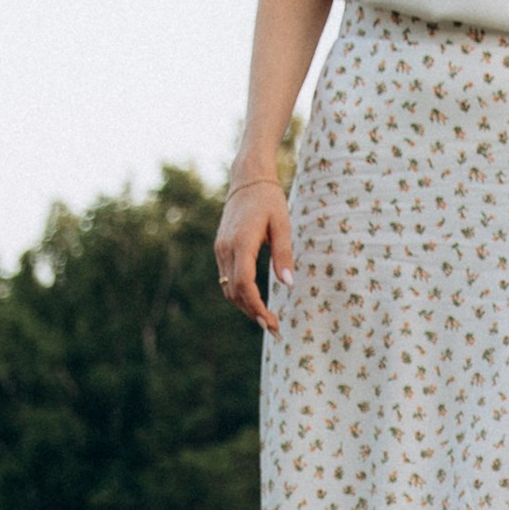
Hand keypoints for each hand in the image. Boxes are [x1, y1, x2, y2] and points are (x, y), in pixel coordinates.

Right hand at [216, 179, 290, 332]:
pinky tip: (256, 303)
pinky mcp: (221, 249)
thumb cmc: (269, 200)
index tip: (271, 323)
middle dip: (253, 313)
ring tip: (267, 320)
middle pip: (234, 292)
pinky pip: (227, 279)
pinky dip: (240, 295)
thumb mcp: (282, 224)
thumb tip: (288, 284)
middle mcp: (226, 249)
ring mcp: (220, 249)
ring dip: (246, 307)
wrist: (247, 179)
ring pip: (228, 289)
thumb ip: (284, 254)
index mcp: (241, 242)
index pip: (244, 285)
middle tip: (274, 329)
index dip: (256, 308)